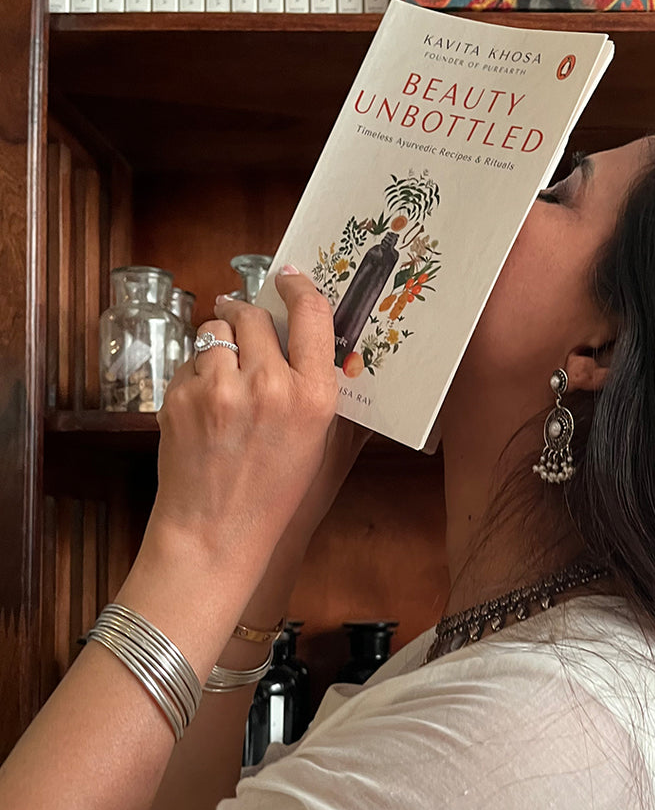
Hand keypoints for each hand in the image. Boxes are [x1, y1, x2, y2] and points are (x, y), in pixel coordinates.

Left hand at [153, 267, 339, 575]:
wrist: (216, 531)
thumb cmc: (274, 492)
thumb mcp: (319, 439)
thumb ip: (317, 384)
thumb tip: (313, 334)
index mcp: (313, 396)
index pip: (311, 314)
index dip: (299, 287)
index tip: (289, 278)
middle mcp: (270, 386)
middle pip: (255, 314)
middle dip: (250, 316)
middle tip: (248, 327)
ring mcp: (220, 390)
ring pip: (217, 330)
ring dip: (222, 341)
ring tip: (225, 373)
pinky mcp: (181, 397)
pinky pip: (191, 360)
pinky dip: (198, 371)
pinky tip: (206, 403)